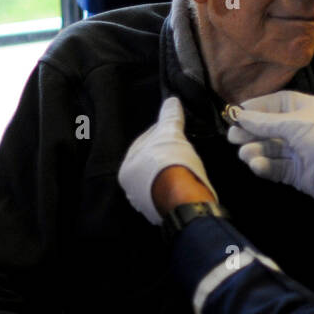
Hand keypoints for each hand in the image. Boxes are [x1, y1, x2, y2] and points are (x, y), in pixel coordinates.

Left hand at [118, 96, 215, 221]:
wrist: (184, 197)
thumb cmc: (170, 162)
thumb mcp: (171, 134)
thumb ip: (169, 117)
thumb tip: (171, 100)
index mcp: (126, 168)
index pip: (143, 144)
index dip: (160, 134)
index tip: (174, 130)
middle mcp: (132, 188)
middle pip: (151, 163)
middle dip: (164, 154)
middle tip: (181, 146)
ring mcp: (147, 203)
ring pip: (159, 180)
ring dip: (171, 171)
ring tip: (186, 162)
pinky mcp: (164, 213)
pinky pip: (169, 194)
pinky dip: (177, 186)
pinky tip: (187, 180)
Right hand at [227, 90, 313, 203]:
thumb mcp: (294, 124)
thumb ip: (265, 122)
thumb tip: (241, 116)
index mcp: (309, 108)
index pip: (278, 103)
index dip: (257, 107)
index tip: (236, 112)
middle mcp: (304, 128)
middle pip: (270, 127)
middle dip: (251, 131)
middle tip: (232, 136)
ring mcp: (301, 151)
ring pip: (272, 149)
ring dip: (256, 150)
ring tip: (243, 154)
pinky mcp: (298, 172)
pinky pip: (277, 166)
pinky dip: (266, 166)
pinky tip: (256, 165)